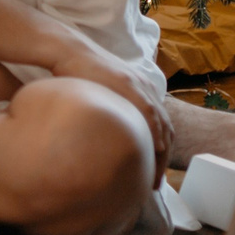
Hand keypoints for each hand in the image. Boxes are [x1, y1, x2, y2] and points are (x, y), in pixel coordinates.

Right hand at [51, 44, 172, 174]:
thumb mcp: (102, 95)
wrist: (68, 51)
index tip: (154, 175)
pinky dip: (154, 131)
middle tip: (155, 183)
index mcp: (142, 92)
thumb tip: (105, 139)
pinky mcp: (128, 83)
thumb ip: (111, 113)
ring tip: (153, 175)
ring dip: (162, 152)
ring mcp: (138, 85)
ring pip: (161, 123)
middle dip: (164, 159)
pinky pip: (148, 111)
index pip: (161, 129)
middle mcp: (145, 88)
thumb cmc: (79, 74)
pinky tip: (155, 148)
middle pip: (166, 130)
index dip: (161, 154)